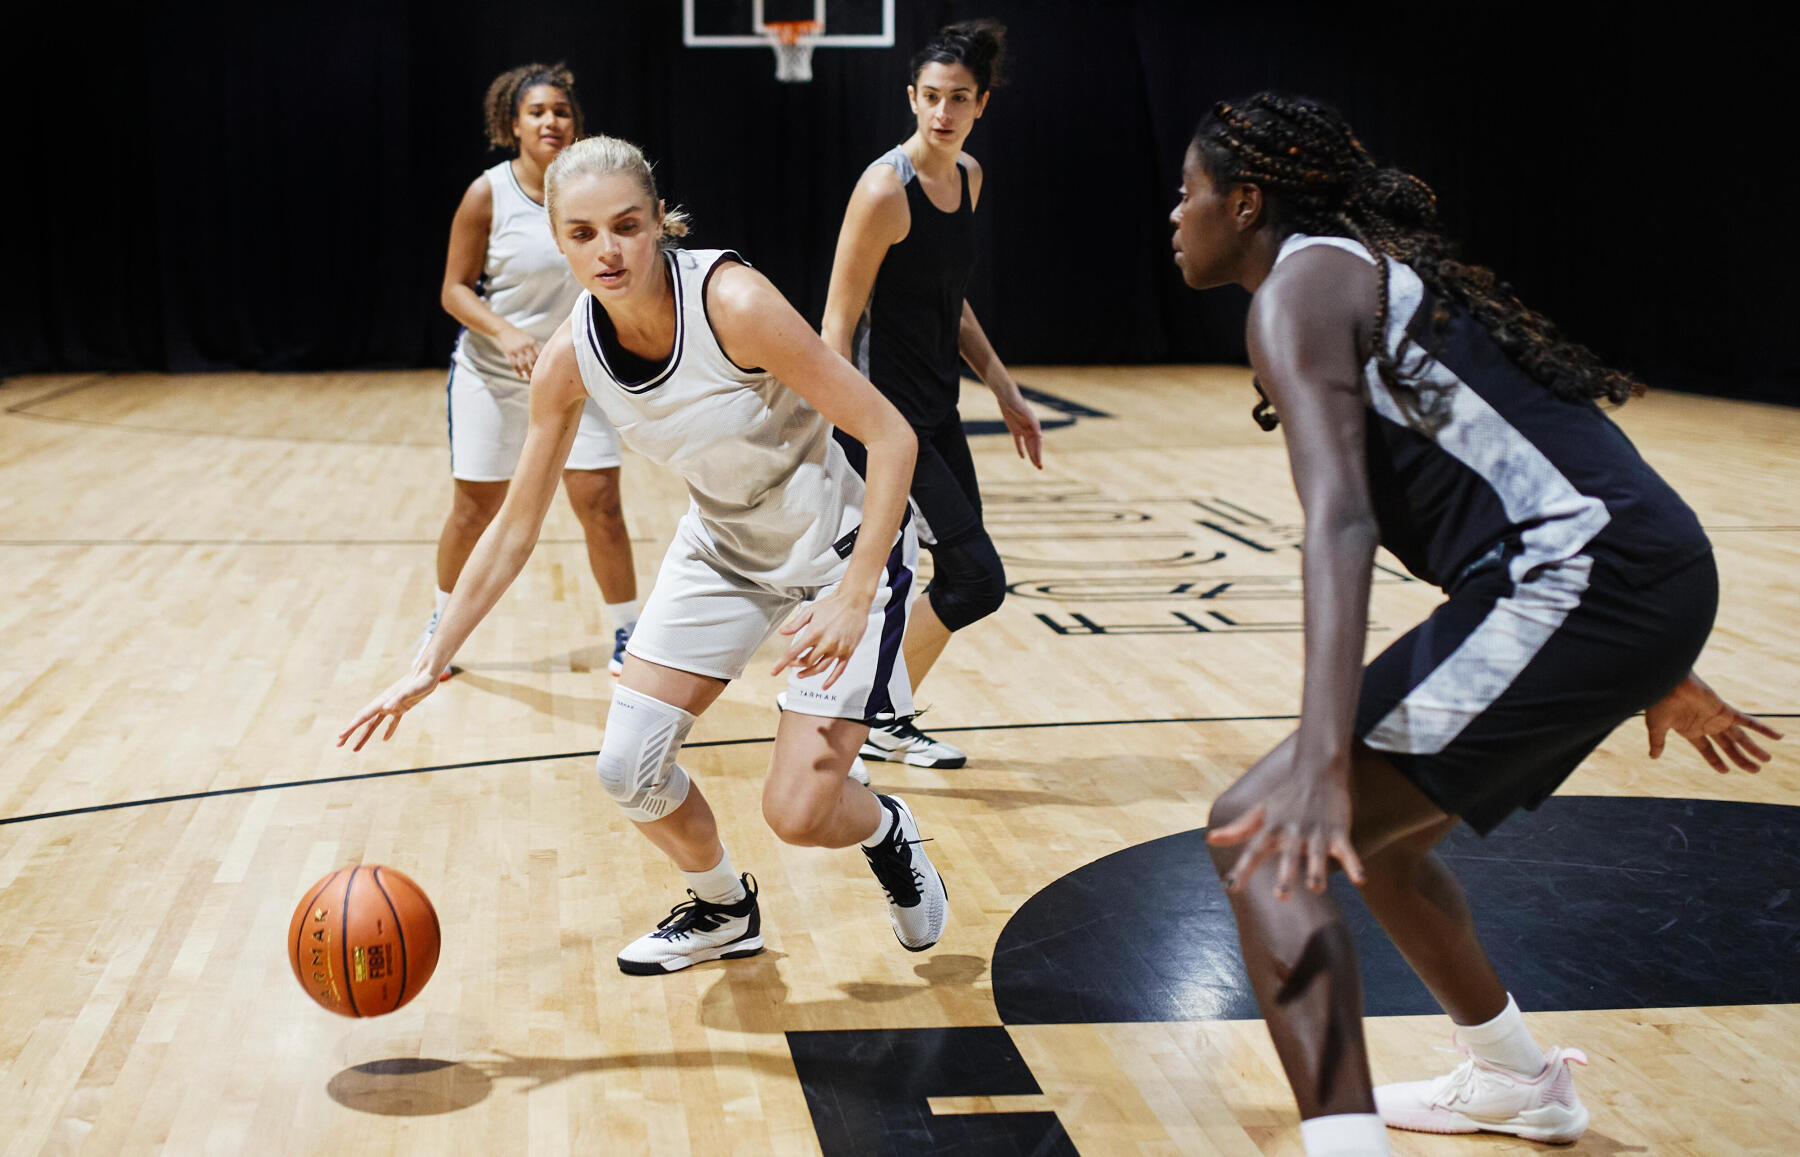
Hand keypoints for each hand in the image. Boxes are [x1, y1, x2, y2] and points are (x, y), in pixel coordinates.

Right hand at [338, 668, 441, 751]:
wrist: (428, 673)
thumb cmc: (421, 681)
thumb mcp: (411, 691)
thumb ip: (399, 698)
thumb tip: (386, 707)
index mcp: (383, 701)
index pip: (363, 717)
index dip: (351, 727)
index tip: (340, 736)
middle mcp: (384, 704)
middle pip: (363, 721)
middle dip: (351, 732)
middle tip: (339, 744)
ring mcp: (392, 706)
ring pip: (374, 724)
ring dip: (364, 735)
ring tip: (355, 748)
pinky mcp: (402, 708)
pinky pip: (392, 722)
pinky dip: (388, 730)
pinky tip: (385, 739)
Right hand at [497, 326, 541, 377]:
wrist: (504, 330)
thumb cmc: (519, 337)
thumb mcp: (528, 339)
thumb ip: (535, 349)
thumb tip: (541, 362)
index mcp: (532, 342)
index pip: (539, 355)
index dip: (541, 364)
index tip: (542, 371)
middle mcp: (525, 345)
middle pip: (532, 360)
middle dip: (535, 370)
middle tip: (536, 376)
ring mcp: (516, 349)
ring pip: (523, 364)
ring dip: (527, 372)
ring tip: (529, 378)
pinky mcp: (509, 352)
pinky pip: (514, 364)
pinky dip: (517, 371)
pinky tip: (520, 376)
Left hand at [771, 586, 871, 688]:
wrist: (854, 601)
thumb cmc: (832, 605)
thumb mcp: (810, 611)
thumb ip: (795, 623)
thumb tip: (783, 632)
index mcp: (814, 632)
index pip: (794, 652)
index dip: (782, 663)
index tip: (774, 671)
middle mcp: (826, 643)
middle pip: (807, 662)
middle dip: (796, 665)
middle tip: (791, 664)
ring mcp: (838, 649)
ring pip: (820, 668)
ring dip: (809, 673)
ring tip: (801, 674)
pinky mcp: (848, 652)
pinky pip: (838, 671)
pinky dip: (831, 680)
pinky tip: (824, 685)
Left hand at [997, 387, 1042, 468]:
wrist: (1007, 397)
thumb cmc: (1016, 402)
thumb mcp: (1025, 412)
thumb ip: (1032, 423)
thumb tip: (1040, 436)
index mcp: (1034, 426)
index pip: (1037, 443)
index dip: (1038, 453)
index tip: (1038, 462)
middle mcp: (1030, 429)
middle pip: (1034, 446)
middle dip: (1037, 456)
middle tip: (1039, 467)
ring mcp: (1023, 429)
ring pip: (1028, 445)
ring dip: (1031, 454)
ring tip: (1035, 464)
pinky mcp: (1015, 429)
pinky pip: (1019, 442)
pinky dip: (1020, 449)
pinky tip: (1022, 457)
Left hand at [1206, 768, 1365, 897]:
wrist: (1317, 771)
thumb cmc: (1285, 797)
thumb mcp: (1259, 811)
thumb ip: (1237, 829)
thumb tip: (1209, 839)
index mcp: (1271, 828)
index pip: (1253, 850)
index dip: (1242, 869)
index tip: (1231, 887)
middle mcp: (1293, 832)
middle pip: (1288, 856)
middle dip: (1286, 876)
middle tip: (1282, 897)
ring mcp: (1316, 832)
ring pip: (1317, 854)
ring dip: (1317, 871)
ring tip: (1316, 887)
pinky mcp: (1337, 831)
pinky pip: (1347, 850)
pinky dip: (1354, 863)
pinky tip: (1360, 879)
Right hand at [1646, 672, 1781, 772]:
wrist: (1667, 683)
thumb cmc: (1659, 702)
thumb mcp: (1656, 727)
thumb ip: (1658, 742)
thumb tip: (1653, 757)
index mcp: (1691, 731)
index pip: (1707, 751)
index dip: (1716, 761)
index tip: (1725, 772)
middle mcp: (1707, 726)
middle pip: (1729, 747)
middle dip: (1742, 759)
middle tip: (1756, 771)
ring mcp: (1718, 719)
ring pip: (1740, 738)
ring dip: (1754, 749)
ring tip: (1767, 760)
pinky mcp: (1725, 711)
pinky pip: (1748, 721)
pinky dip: (1763, 729)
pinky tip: (1778, 737)